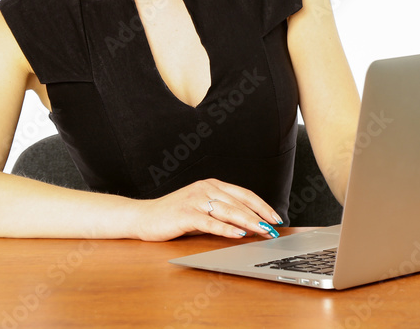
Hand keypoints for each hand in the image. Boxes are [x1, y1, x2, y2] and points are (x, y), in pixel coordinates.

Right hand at [131, 179, 282, 241]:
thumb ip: (222, 214)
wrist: (143, 217)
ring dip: (249, 222)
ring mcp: (195, 199)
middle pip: (239, 203)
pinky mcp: (186, 213)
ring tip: (263, 231)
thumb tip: (249, 226)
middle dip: (260, 217)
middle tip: (274, 229)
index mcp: (212, 185)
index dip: (262, 206)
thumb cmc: (174, 215)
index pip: (244, 194)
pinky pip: (210, 222)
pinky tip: (238, 234)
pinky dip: (226, 228)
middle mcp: (206, 188)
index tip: (276, 218)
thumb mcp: (202, 210)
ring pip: (228, 211)